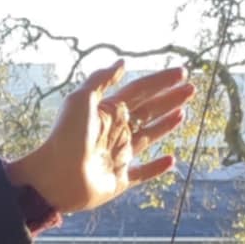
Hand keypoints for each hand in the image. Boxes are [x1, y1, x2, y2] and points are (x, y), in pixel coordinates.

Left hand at [3, 60, 193, 216]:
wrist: (53, 179)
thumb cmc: (65, 138)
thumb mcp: (80, 101)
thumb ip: (100, 80)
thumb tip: (122, 63)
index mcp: (107, 113)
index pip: (139, 92)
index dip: (160, 81)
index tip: (182, 72)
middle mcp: (114, 133)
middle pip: (147, 112)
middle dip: (169, 100)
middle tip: (191, 89)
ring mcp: (117, 157)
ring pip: (147, 138)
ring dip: (166, 126)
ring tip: (183, 113)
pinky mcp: (119, 180)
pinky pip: (142, 173)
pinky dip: (156, 168)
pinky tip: (171, 160)